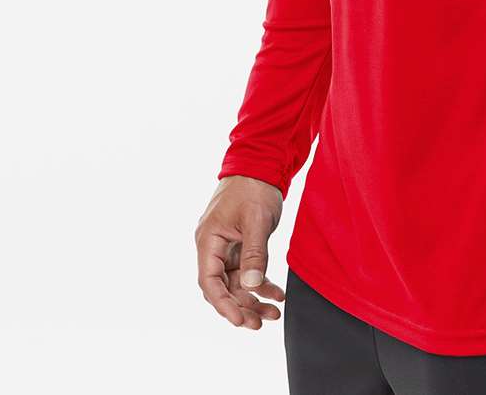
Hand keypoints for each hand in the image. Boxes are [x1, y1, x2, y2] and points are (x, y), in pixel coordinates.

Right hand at [195, 175, 284, 327]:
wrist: (261, 162)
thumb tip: (252, 287)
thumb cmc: (254, 186)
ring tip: (274, 313)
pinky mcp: (241, 244)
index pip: (210, 282)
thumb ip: (254, 253)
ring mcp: (226, 246)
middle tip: (260, 324)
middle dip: (241, 306)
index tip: (240, 320)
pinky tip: (277, 293)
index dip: (223, 304)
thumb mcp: (256, 220)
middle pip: (222, 287)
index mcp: (208, 240)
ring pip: (237, 282)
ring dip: (254, 298)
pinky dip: (261, 283)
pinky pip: (248, 271)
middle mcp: (213, 246)